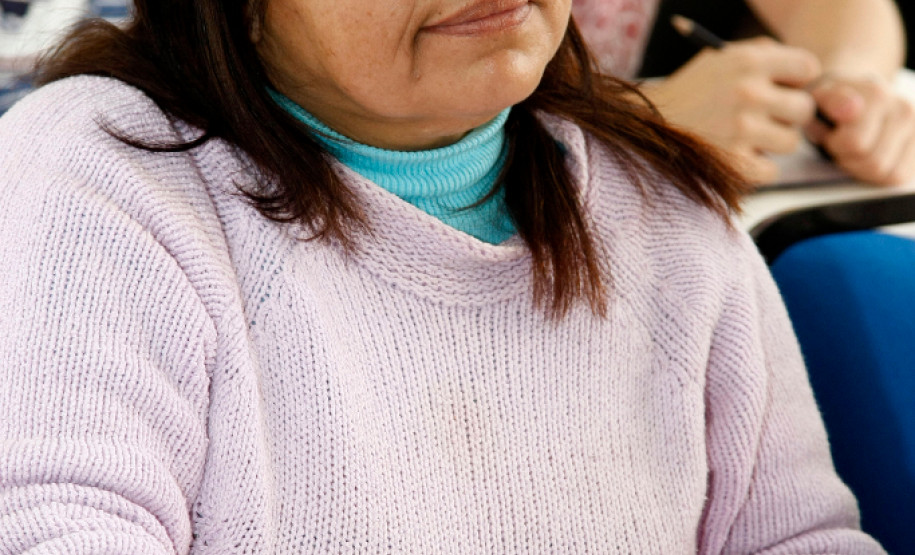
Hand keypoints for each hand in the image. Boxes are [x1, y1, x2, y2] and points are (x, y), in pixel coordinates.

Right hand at [641, 37, 819, 182]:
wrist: (642, 126)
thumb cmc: (686, 94)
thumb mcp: (719, 59)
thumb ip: (762, 56)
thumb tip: (804, 73)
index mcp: (747, 61)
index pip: (808, 67)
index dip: (797, 80)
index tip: (783, 88)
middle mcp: (748, 91)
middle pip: (804, 108)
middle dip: (788, 116)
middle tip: (765, 119)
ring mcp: (741, 129)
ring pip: (790, 142)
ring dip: (772, 144)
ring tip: (745, 139)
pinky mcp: (733, 163)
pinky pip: (770, 171)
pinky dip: (756, 169)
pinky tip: (736, 157)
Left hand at [807, 74, 914, 184]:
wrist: (853, 97)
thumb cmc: (832, 102)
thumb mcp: (818, 97)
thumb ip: (830, 100)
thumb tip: (849, 109)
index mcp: (876, 94)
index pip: (854, 142)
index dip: (835, 144)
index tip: (831, 133)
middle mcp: (903, 109)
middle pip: (871, 162)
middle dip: (848, 158)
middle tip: (841, 144)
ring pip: (884, 172)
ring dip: (861, 167)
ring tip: (854, 148)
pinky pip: (896, 176)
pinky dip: (878, 174)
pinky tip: (869, 156)